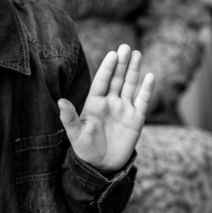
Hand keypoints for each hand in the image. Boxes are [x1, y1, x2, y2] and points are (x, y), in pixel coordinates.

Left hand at [58, 44, 152, 173]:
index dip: (107, 68)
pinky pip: (142, 101)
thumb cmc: (86, 148)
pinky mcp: (136, 118)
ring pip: (130, 85)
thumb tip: (60, 101)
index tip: (112, 55)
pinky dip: (147, 89)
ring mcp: (124, 109)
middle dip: (122, 63)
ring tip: (137, 53)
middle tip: (125, 47)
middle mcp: (110, 102)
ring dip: (134, 70)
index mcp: (95, 103)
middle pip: (117, 79)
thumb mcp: (75, 134)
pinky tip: (150, 76)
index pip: (102, 81)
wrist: (102, 165)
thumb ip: (69, 118)